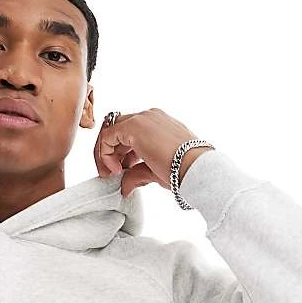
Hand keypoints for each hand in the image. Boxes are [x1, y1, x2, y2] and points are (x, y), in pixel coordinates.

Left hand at [93, 108, 211, 196]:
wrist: (196, 169)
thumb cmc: (184, 170)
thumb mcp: (155, 171)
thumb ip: (136, 173)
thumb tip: (124, 185)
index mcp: (157, 124)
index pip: (128, 133)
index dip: (119, 154)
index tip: (120, 172)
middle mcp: (149, 117)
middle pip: (116, 129)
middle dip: (109, 152)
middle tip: (110, 174)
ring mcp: (143, 119)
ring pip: (110, 130)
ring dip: (105, 153)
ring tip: (112, 174)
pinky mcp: (135, 126)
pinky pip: (108, 136)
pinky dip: (105, 153)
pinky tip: (115, 169)